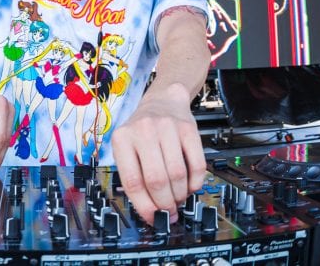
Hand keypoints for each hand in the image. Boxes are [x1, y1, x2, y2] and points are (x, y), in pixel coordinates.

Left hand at [111, 84, 205, 225]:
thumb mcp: (128, 147)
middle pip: (156, 180)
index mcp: (122, 138)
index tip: (153, 218)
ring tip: (178, 198)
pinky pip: (197, 164)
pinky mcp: (189, 128)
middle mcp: (143, 131)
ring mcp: (167, 127)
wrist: (163, 101)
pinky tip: (190, 186)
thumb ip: (135, 176)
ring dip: (179, 195)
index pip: (132, 181)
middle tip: (168, 212)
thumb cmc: (143, 131)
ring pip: (177, 174)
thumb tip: (152, 212)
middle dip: (164, 204)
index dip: (144, 205)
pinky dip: (195, 183)